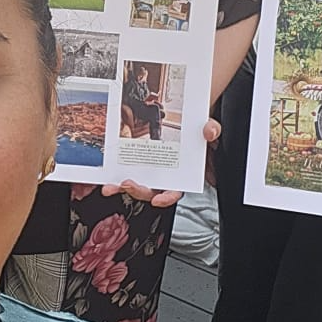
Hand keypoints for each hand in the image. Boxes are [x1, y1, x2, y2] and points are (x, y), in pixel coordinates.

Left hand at [101, 118, 220, 208]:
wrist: (191, 122)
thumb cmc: (201, 133)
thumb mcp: (210, 130)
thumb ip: (212, 130)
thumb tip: (209, 131)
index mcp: (183, 174)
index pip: (175, 191)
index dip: (167, 198)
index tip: (158, 199)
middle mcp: (166, 174)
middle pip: (151, 190)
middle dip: (138, 191)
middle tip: (127, 184)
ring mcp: (152, 168)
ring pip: (137, 182)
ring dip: (122, 186)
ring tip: (111, 185)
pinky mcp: (141, 159)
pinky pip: (128, 168)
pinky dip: (117, 171)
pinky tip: (108, 173)